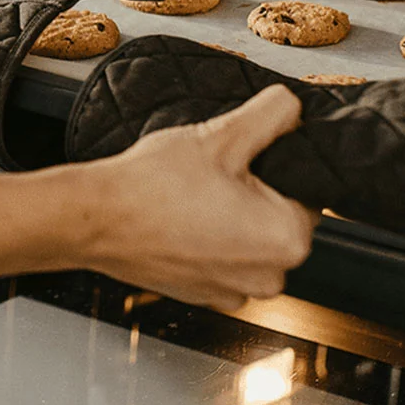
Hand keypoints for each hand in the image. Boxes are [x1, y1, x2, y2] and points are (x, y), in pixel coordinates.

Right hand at [78, 85, 318, 310]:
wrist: (97, 219)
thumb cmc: (154, 185)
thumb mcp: (223, 134)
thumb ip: (275, 114)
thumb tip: (295, 108)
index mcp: (289, 240)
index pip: (306, 190)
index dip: (273, 166)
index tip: (237, 159)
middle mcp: (271, 277)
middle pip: (280, 217)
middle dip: (255, 192)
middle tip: (212, 174)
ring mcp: (236, 293)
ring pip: (251, 239)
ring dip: (232, 217)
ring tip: (193, 196)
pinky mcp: (206, 296)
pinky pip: (225, 260)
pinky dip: (210, 240)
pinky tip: (182, 219)